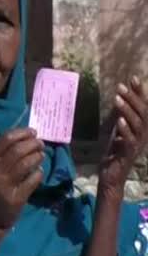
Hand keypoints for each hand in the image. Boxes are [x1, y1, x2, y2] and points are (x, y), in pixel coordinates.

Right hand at [0, 128, 44, 228]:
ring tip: (41, 156)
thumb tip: (30, 136)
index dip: (23, 133)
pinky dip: (38, 174)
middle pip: (18, 150)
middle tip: (40, 145)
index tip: (34, 132)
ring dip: (37, 157)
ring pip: (26, 164)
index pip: (6, 139)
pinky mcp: (15, 197)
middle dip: (33, 144)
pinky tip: (38, 173)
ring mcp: (4, 184)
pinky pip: (33, 180)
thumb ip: (8, 152)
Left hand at [99, 77, 147, 199]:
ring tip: (117, 98)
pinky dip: (124, 129)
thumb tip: (120, 101)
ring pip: (137, 124)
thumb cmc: (114, 155)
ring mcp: (137, 145)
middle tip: (120, 86)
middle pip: (143, 113)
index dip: (140, 92)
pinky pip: (129, 140)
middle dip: (133, 97)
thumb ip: (121, 119)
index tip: (133, 78)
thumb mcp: (117, 132)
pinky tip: (118, 120)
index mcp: (141, 129)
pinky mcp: (128, 154)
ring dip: (127, 110)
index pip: (144, 107)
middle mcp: (143, 136)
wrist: (112, 177)